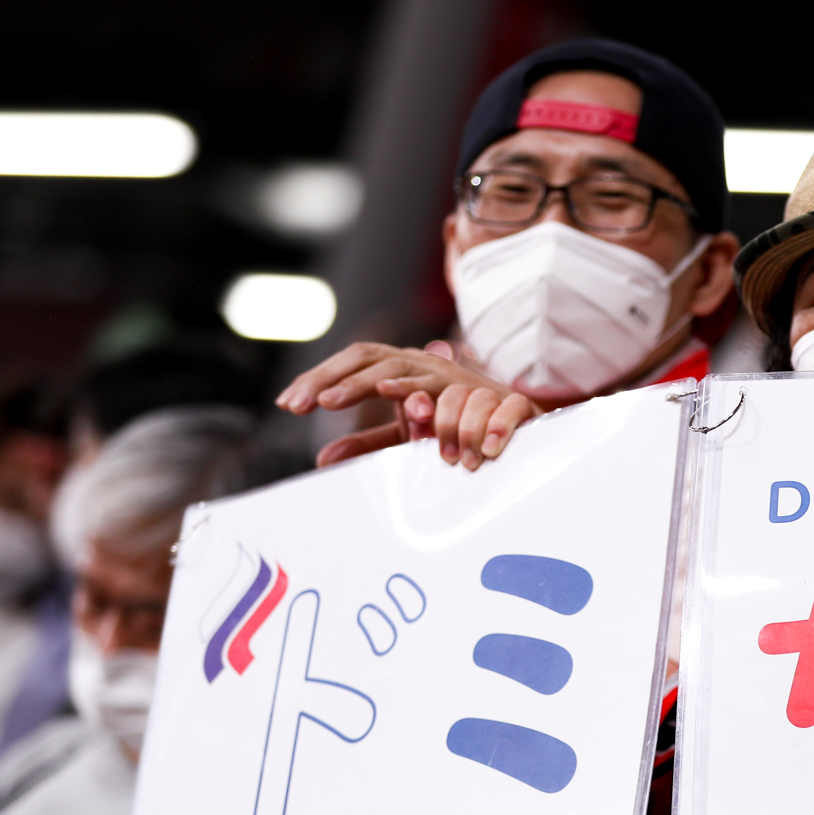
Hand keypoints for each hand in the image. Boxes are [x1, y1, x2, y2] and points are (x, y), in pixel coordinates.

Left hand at [276, 340, 543, 471]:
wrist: (523, 425)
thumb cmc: (460, 424)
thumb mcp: (407, 433)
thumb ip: (369, 442)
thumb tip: (323, 457)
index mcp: (406, 369)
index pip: (356, 361)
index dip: (321, 377)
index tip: (290, 405)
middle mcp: (429, 366)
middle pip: (374, 357)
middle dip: (335, 379)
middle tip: (304, 404)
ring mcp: (460, 380)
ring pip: (413, 370)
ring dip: (372, 385)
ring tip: (335, 402)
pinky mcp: (493, 397)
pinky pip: (465, 398)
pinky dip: (440, 404)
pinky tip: (413, 410)